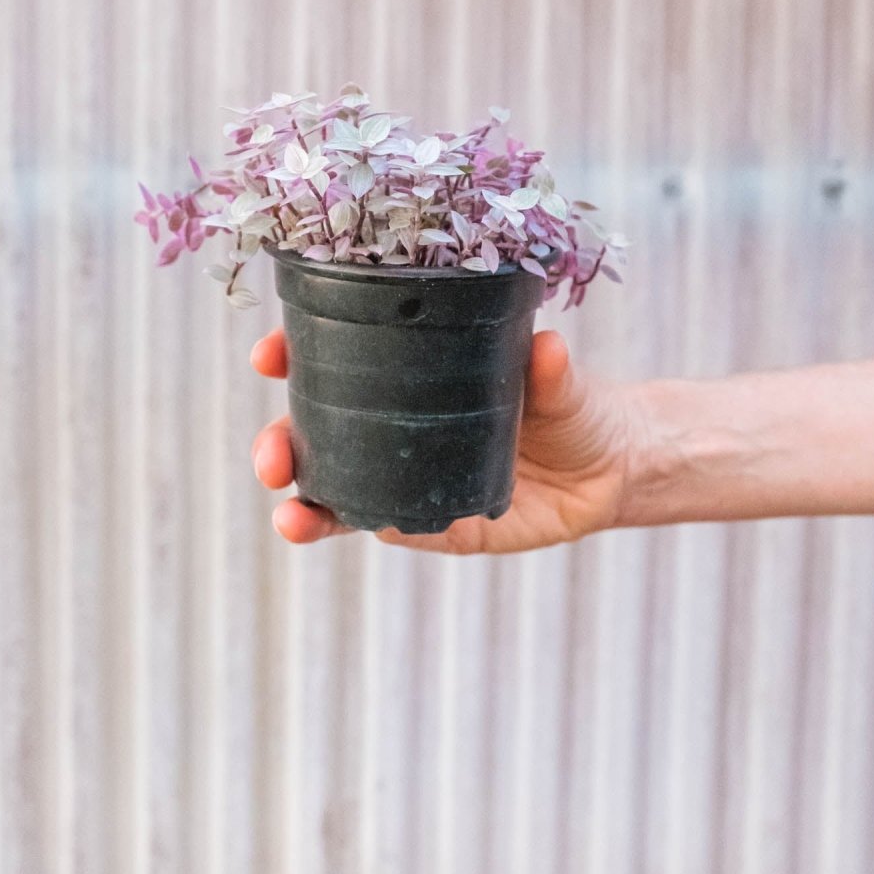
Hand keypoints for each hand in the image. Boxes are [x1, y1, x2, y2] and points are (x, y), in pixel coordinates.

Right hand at [250, 328, 648, 553]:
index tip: (268, 353)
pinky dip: (352, 527)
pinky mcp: (430, 524)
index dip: (293, 353)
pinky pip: (383, 525)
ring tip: (286, 512)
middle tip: (271, 455)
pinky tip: (330, 527)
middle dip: (280, 442)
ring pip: (335, 488)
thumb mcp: (561, 383)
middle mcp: (396, 424)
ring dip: (300, 500)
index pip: (338, 359)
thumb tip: (547, 346)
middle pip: (317, 432)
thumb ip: (550, 371)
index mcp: (413, 374)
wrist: (605, 470)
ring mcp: (407, 475)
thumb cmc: (572, 405)